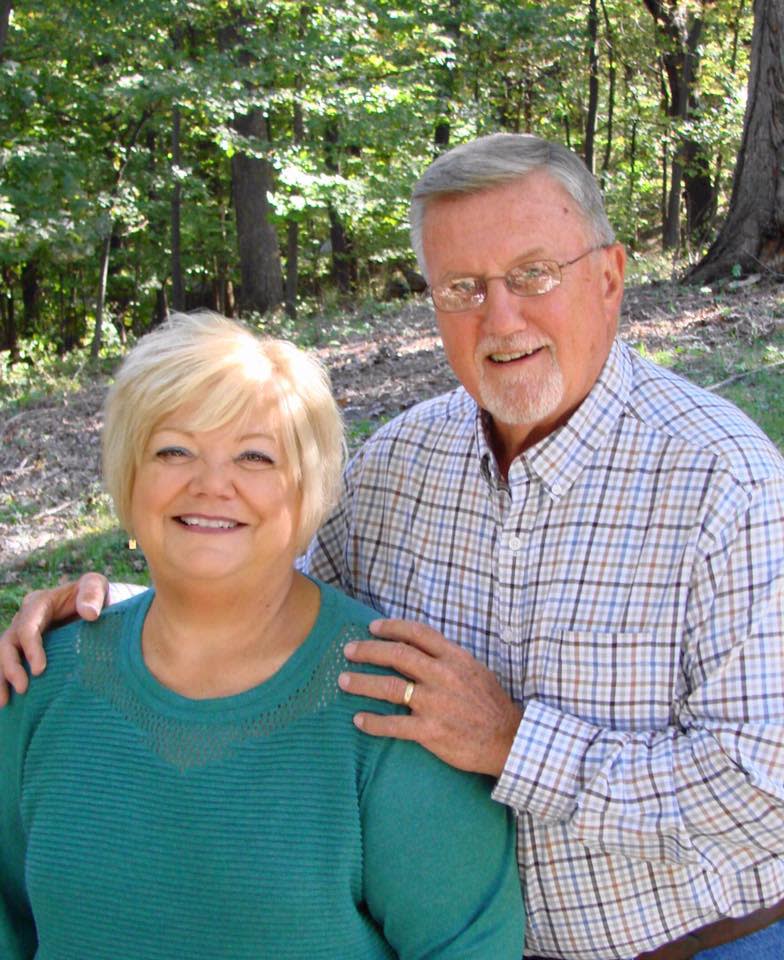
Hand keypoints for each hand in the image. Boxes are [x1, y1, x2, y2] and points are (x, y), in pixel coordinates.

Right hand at [0, 573, 108, 705]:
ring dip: (1, 679)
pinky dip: (5, 681)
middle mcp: (25, 619)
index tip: (39, 671)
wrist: (96, 605)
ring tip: (4, 703)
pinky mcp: (26, 650)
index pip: (27, 627)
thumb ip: (93, 595)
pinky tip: (7, 701)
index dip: (30, 649)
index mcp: (38, 603)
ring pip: (3, 657)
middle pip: (8, 644)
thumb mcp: (96, 586)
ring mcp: (22, 635)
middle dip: (11, 667)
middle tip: (22, 689)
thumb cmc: (95, 595)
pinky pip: (10, 664)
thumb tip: (90, 615)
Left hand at [338, 618, 522, 777]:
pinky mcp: (431, 731)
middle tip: (348, 650)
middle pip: (397, 655)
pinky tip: (358, 720)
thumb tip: (418, 648)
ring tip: (343, 681)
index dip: (391, 627)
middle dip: (368, 650)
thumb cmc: (491, 704)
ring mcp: (435, 704)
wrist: (508, 740)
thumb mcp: (474, 670)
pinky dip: (373, 722)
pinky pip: (394, 725)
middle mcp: (442, 676)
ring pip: (389, 687)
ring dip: (362, 682)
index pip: (417, 633)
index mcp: (454, 658)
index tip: (372, 627)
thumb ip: (447, 658)